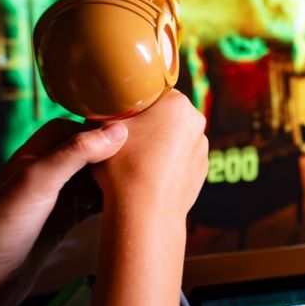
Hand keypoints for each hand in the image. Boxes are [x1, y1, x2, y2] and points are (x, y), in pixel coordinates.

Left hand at [0, 119, 127, 305]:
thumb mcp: (37, 183)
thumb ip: (75, 154)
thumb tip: (118, 130)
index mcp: (33, 156)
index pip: (73, 127)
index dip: (100, 128)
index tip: (133, 134)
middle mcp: (44, 175)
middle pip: (87, 153)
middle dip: (113, 154)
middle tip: (146, 159)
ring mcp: (53, 202)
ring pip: (92, 180)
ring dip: (114, 181)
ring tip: (145, 183)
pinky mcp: (59, 226)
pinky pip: (91, 207)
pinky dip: (110, 205)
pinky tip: (128, 208)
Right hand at [91, 90, 207, 219]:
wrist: (145, 213)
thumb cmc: (124, 167)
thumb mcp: (103, 128)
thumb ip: (107, 108)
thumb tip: (104, 104)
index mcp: (177, 102)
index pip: (153, 92)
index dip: (134, 103)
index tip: (121, 117)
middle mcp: (196, 121)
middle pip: (166, 115)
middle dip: (148, 124)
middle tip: (125, 140)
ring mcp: (202, 147)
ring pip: (174, 138)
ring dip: (159, 144)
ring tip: (137, 162)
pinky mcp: (202, 170)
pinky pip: (180, 160)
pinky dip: (167, 164)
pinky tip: (150, 176)